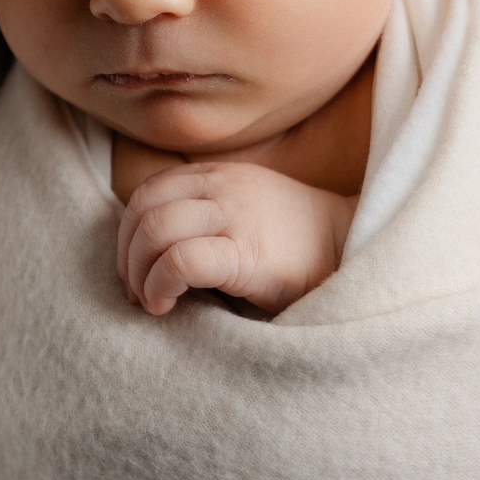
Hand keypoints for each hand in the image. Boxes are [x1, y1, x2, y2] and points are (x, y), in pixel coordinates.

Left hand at [115, 160, 355, 316]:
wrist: (352, 250)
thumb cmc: (294, 243)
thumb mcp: (243, 209)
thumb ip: (201, 214)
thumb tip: (147, 250)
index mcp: (216, 176)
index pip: (147, 193)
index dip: (128, 233)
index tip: (135, 269)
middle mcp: (220, 188)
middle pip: (142, 211)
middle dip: (127, 257)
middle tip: (138, 292)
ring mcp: (234, 216)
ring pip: (154, 231)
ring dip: (138, 273)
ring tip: (152, 301)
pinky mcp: (246, 253)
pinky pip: (181, 260)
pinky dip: (160, 283)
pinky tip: (167, 303)